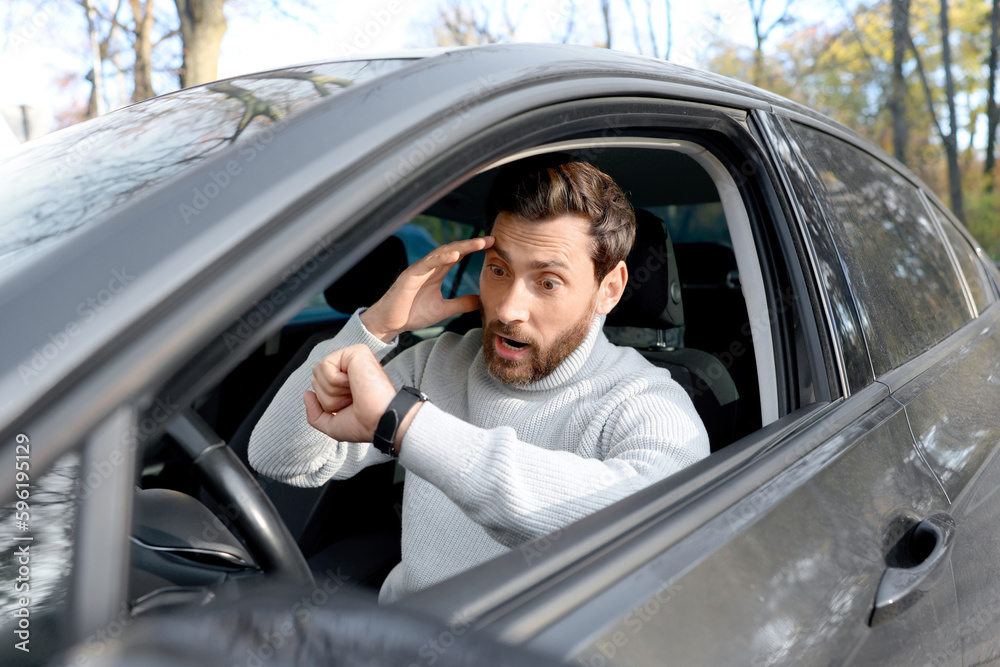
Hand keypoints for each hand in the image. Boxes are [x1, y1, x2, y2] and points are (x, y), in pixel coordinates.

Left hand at [304, 344, 396, 443]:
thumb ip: (314, 413)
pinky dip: (335, 381)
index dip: (326, 402)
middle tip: (352, 400)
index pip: (318, 386)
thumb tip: (307, 393)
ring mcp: (353, 359)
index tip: (349, 407)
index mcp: (346, 383)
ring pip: (317, 372)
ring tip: (353, 392)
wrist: (380, 421)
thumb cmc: (364, 424)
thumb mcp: (332, 425)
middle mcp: (349, 369)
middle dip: (328, 397)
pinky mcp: (355, 352)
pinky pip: (325, 365)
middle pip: (315, 379)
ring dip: (332, 390)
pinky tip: (353, 383)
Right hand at [361, 236, 493, 341]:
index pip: (458, 256)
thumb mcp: (444, 310)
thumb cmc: (412, 314)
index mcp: (437, 272)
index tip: (491, 245)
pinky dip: (440, 258)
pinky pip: (427, 263)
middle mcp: (429, 267)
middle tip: (489, 239)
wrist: (391, 324)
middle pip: (453, 250)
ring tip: (477, 243)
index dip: (473, 249)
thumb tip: (480, 301)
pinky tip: (454, 255)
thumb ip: (461, 303)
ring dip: (460, 247)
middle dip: (471, 244)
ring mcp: (419, 269)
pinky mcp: (410, 275)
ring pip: (442, 253)